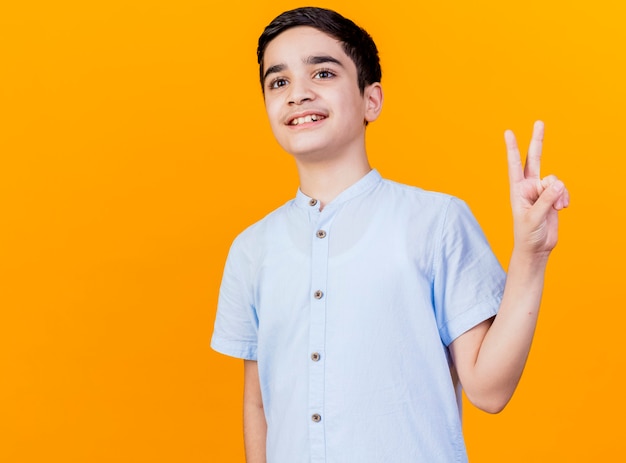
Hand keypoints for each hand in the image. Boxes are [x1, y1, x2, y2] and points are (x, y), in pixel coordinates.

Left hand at [505, 120, 568, 256]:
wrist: (537, 247)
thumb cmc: (527, 234)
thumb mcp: (533, 217)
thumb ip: (545, 199)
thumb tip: (558, 183)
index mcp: (517, 189)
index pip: (514, 164)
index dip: (513, 148)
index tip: (508, 132)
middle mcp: (529, 186)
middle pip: (535, 159)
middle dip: (537, 141)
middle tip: (539, 122)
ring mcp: (542, 190)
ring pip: (555, 179)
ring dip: (559, 193)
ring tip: (557, 207)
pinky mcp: (553, 197)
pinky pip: (563, 189)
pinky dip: (564, 197)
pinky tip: (562, 208)